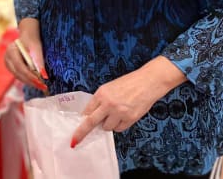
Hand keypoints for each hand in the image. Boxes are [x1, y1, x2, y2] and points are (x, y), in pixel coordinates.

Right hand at [4, 18, 47, 91]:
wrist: (27, 36)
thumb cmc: (32, 40)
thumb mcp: (37, 48)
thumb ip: (39, 61)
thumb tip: (44, 76)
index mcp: (11, 51)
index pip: (20, 67)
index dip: (30, 75)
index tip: (40, 81)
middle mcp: (7, 58)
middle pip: (18, 74)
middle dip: (31, 81)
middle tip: (43, 87)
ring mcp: (8, 64)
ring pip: (19, 76)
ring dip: (30, 82)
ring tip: (42, 85)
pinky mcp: (11, 68)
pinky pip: (20, 76)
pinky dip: (28, 79)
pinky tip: (37, 81)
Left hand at [71, 56, 185, 146]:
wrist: (147, 82)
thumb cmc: (128, 83)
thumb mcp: (110, 88)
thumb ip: (101, 100)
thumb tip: (92, 114)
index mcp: (101, 94)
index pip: (87, 111)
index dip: (81, 120)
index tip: (75, 129)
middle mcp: (108, 104)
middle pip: (91, 122)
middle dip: (82, 133)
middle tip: (75, 140)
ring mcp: (119, 112)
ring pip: (107, 127)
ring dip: (108, 124)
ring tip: (116, 114)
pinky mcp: (130, 119)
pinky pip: (119, 129)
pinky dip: (119, 125)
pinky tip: (124, 116)